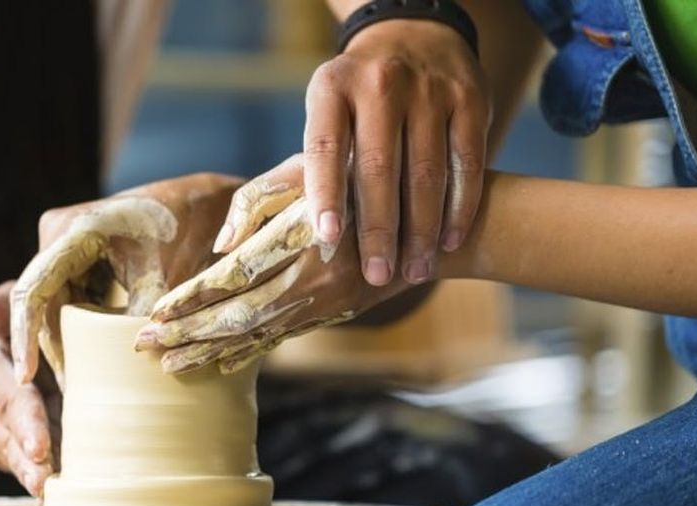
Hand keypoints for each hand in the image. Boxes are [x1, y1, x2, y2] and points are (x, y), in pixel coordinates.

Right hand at [0, 283, 58, 495]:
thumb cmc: (8, 321)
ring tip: (54, 493)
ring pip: (11, 459)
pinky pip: (17, 464)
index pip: (11, 401)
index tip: (41, 448)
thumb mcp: (7, 304)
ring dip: (32, 476)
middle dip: (28, 464)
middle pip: (8, 440)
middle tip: (47, 483)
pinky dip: (38, 474)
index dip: (27, 424)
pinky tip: (63, 486)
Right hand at [10, 173, 241, 384]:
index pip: (33, 290)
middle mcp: (57, 236)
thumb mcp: (163, 273)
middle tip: (68, 393)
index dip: (25, 335)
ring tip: (79, 388)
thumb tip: (126, 362)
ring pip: (55, 307)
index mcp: (71, 231)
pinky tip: (91, 365)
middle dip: (52, 348)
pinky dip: (81, 331)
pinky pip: (72, 302)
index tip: (26, 376)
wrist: (197, 201)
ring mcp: (64, 248)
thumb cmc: (182, 228)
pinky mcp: (77, 261)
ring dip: (67, 344)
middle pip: (41, 304)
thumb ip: (140, 315)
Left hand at [136, 196, 411, 373]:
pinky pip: (282, 339)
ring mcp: (325, 302)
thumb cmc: (360, 177)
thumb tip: (221, 246)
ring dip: (210, 352)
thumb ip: (259, 201)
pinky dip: (249, 352)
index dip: (193, 297)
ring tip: (169, 366)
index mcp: (301, 239)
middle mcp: (313, 279)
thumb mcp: (310, 169)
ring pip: (257, 335)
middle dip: (188, 334)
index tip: (156, 313)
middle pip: (238, 316)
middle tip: (143, 347)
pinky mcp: (332, 313)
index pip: (234, 276)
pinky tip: (220, 364)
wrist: (430, 223)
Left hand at [213, 19, 489, 287]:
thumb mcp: (317, 121)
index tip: (328, 237)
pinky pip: (467, 162)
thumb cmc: (355, 106)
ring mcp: (429, 89)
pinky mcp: (470, 99)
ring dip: (422, 229)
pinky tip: (449, 243)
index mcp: (332, 89)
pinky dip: (460, 207)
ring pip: (427, 170)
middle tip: (377, 276)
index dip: (326, 192)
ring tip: (415, 272)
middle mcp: (380, 84)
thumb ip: (278, 184)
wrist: (418, 39)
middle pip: (378, 166)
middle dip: (379, 228)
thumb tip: (226, 246)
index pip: (325, 147)